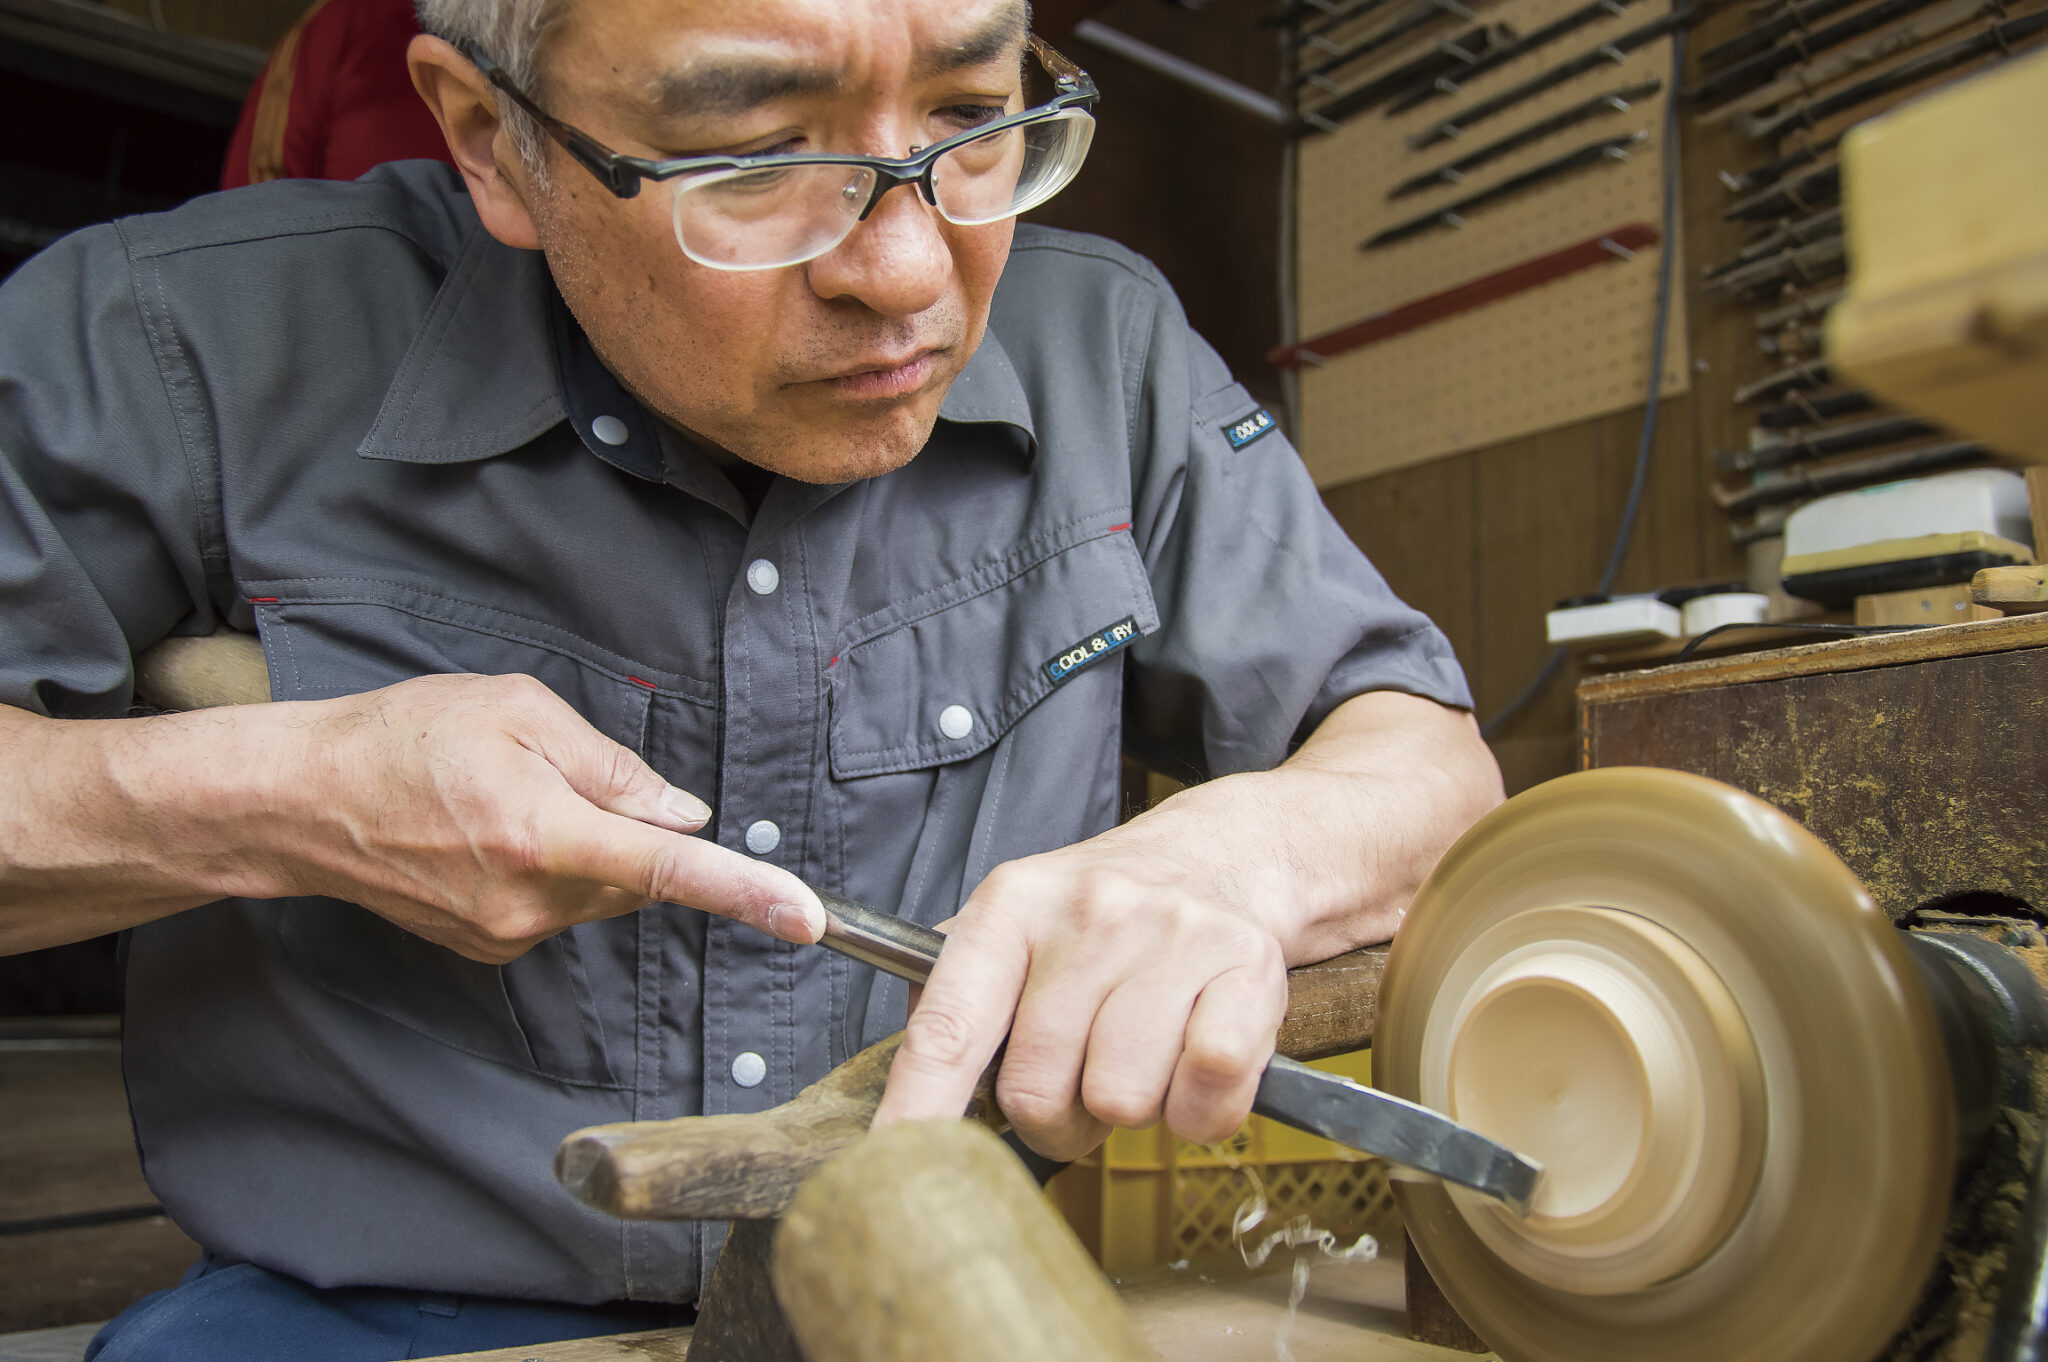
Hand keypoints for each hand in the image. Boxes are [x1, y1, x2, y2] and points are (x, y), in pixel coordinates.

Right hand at [249, 672, 822, 961]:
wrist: (304, 803)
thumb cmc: (405, 739)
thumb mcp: (518, 713)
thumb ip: (613, 767)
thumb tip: (683, 812)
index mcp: (546, 835)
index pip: (671, 867)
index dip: (748, 891)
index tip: (807, 916)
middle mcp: (532, 901)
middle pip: (638, 876)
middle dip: (630, 830)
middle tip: (562, 777)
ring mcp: (507, 934)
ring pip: (599, 893)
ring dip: (586, 849)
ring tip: (506, 800)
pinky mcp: (489, 947)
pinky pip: (557, 908)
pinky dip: (551, 870)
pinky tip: (489, 835)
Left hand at [869, 692, 1502, 1157]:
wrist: (1224, 856)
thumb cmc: (1107, 921)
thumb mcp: (1019, 928)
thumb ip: (957, 1001)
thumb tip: (908, 1109)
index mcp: (1012, 905)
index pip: (949, 1025)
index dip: (918, 1107)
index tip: (891, 1164)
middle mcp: (1089, 912)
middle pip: (1035, 1089)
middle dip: (1055, 1116)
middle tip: (1082, 1081)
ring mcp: (1172, 935)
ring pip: (1121, 1102)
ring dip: (1132, 1110)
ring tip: (1141, 1059)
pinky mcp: (1247, 968)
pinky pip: (1207, 1095)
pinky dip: (1200, 1112)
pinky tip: (1192, 1066)